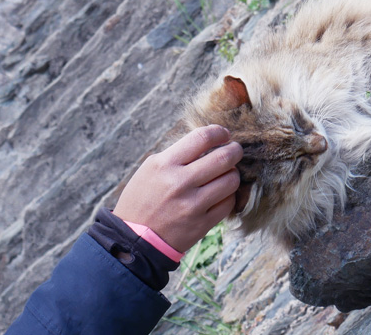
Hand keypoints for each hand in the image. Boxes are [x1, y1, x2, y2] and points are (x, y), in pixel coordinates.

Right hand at [113, 125, 242, 252]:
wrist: (135, 238)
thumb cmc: (143, 199)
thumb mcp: (151, 169)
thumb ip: (178, 155)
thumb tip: (209, 144)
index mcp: (164, 164)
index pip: (202, 138)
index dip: (219, 132)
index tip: (224, 134)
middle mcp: (180, 182)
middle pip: (223, 158)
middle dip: (235, 150)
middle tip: (235, 150)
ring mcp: (192, 204)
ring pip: (231, 180)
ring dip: (233, 174)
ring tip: (227, 174)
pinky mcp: (202, 224)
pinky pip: (228, 203)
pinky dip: (228, 195)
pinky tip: (221, 194)